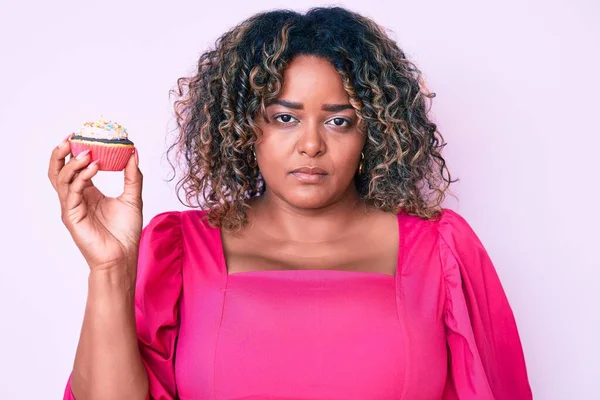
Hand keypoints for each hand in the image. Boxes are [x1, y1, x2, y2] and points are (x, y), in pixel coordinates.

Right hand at [48, 134, 143, 272]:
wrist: (123, 256)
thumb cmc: (126, 232)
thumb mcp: (133, 198)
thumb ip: (133, 176)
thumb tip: (134, 152)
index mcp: (88, 192)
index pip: (75, 167)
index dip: (75, 151)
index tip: (82, 134)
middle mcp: (77, 198)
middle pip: (59, 171)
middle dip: (62, 153)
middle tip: (72, 137)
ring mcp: (72, 207)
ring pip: (61, 179)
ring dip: (72, 163)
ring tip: (86, 152)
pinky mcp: (72, 216)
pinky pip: (71, 193)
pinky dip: (81, 178)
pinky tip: (93, 168)